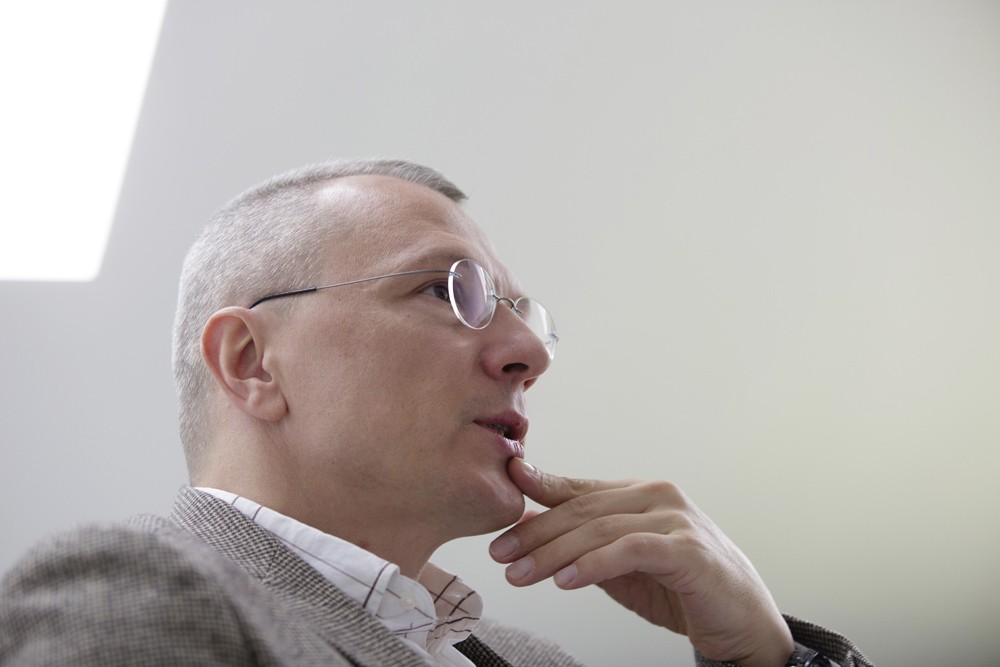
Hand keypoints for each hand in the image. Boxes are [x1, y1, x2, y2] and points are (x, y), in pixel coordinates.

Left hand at [489, 459, 793, 666]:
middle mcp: (656, 496)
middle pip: (582, 509)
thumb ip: (586, 543)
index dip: (536, 492)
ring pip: (600, 529)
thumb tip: (535, 529)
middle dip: (535, 533)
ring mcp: (674, 519)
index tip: (501, 496)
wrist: (742, 620)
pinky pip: (631, 550)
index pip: (578, 490)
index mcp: (639, 493)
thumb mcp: (622, 563)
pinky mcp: (687, 550)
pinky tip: (567, 578)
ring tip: (522, 573)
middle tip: (501, 553)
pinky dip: (594, 564)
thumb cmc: (682, 588)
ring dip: (554, 553)